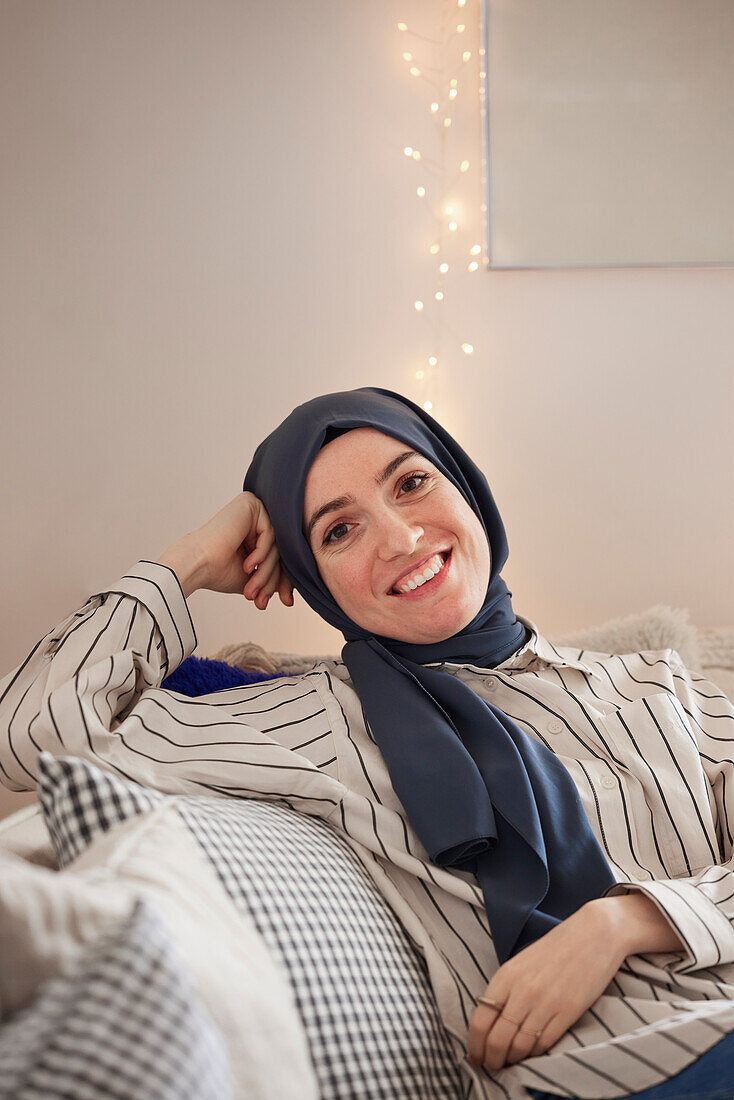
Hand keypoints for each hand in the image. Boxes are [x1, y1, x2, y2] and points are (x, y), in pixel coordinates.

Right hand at [190, 491, 293, 609]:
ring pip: (276, 545)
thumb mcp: (255, 578)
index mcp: (255, 532)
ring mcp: (254, 508)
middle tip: (263, 600)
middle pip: (280, 550)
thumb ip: (274, 577)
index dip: (283, 580)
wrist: (196, 565)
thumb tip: (291, 595)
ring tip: (251, 589)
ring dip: (266, 572)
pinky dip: (261, 554)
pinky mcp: (251, 504)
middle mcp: (257, 517)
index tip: (285, 601)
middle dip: (274, 579)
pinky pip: (269, 534)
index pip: (280, 556)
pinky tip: (248, 566)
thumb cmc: (218, 571)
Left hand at [467, 900, 623, 1072]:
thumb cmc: (555, 948)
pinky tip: (533, 1053)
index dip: (474, 1046)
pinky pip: (544, 1044)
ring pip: (519, 1047)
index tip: (476, 1057)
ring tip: (511, 1062)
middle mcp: (522, 991)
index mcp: (506, 976)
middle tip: (493, 1066)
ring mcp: (545, 1002)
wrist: (594, 933)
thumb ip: (505, 990)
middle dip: (491, 1059)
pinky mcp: (568, 1012)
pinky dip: (535, 1054)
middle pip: (496, 1039)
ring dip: (512, 1060)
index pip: (479, 1021)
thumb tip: (490, 1022)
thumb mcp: (521, 963)